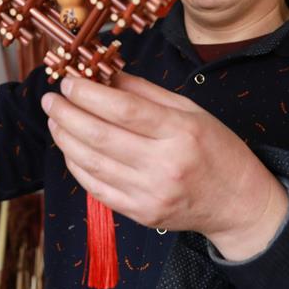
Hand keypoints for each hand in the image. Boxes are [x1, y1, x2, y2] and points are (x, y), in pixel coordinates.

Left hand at [41, 73, 288, 260]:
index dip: (88, 94)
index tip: (68, 82)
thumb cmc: (216, 149)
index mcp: (180, 131)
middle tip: (50, 99)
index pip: (123, 109)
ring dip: (65, 139)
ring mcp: (151, 193)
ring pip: (92, 163)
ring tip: (55, 120)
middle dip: (66, 114)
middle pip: (100, 136)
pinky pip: (97, 189)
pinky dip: (77, 166)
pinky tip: (70, 148)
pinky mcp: (141, 214)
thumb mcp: (190, 110)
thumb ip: (145, 91)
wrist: (238, 203)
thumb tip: (105, 74)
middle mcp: (164, 164)